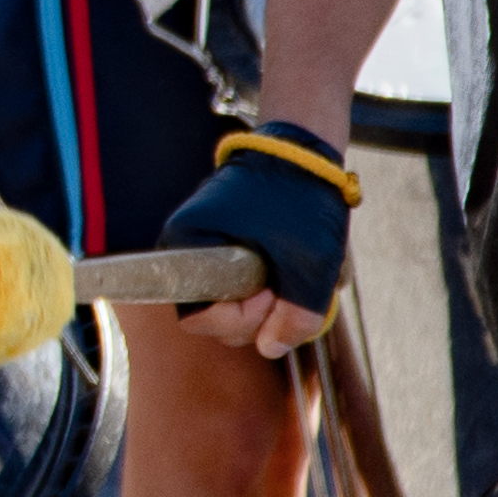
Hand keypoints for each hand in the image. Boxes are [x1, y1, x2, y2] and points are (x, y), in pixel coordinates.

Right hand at [161, 116, 356, 349]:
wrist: (307, 147)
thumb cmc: (301, 198)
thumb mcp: (309, 266)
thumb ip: (294, 318)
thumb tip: (271, 349)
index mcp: (188, 246)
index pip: (200, 318)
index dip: (242, 319)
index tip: (273, 292)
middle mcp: (188, 246)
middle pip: (217, 313)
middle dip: (262, 309)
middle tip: (290, 282)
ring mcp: (207, 243)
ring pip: (236, 297)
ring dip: (274, 294)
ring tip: (300, 268)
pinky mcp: (226, 239)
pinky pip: (244, 278)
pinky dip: (274, 278)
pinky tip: (297, 260)